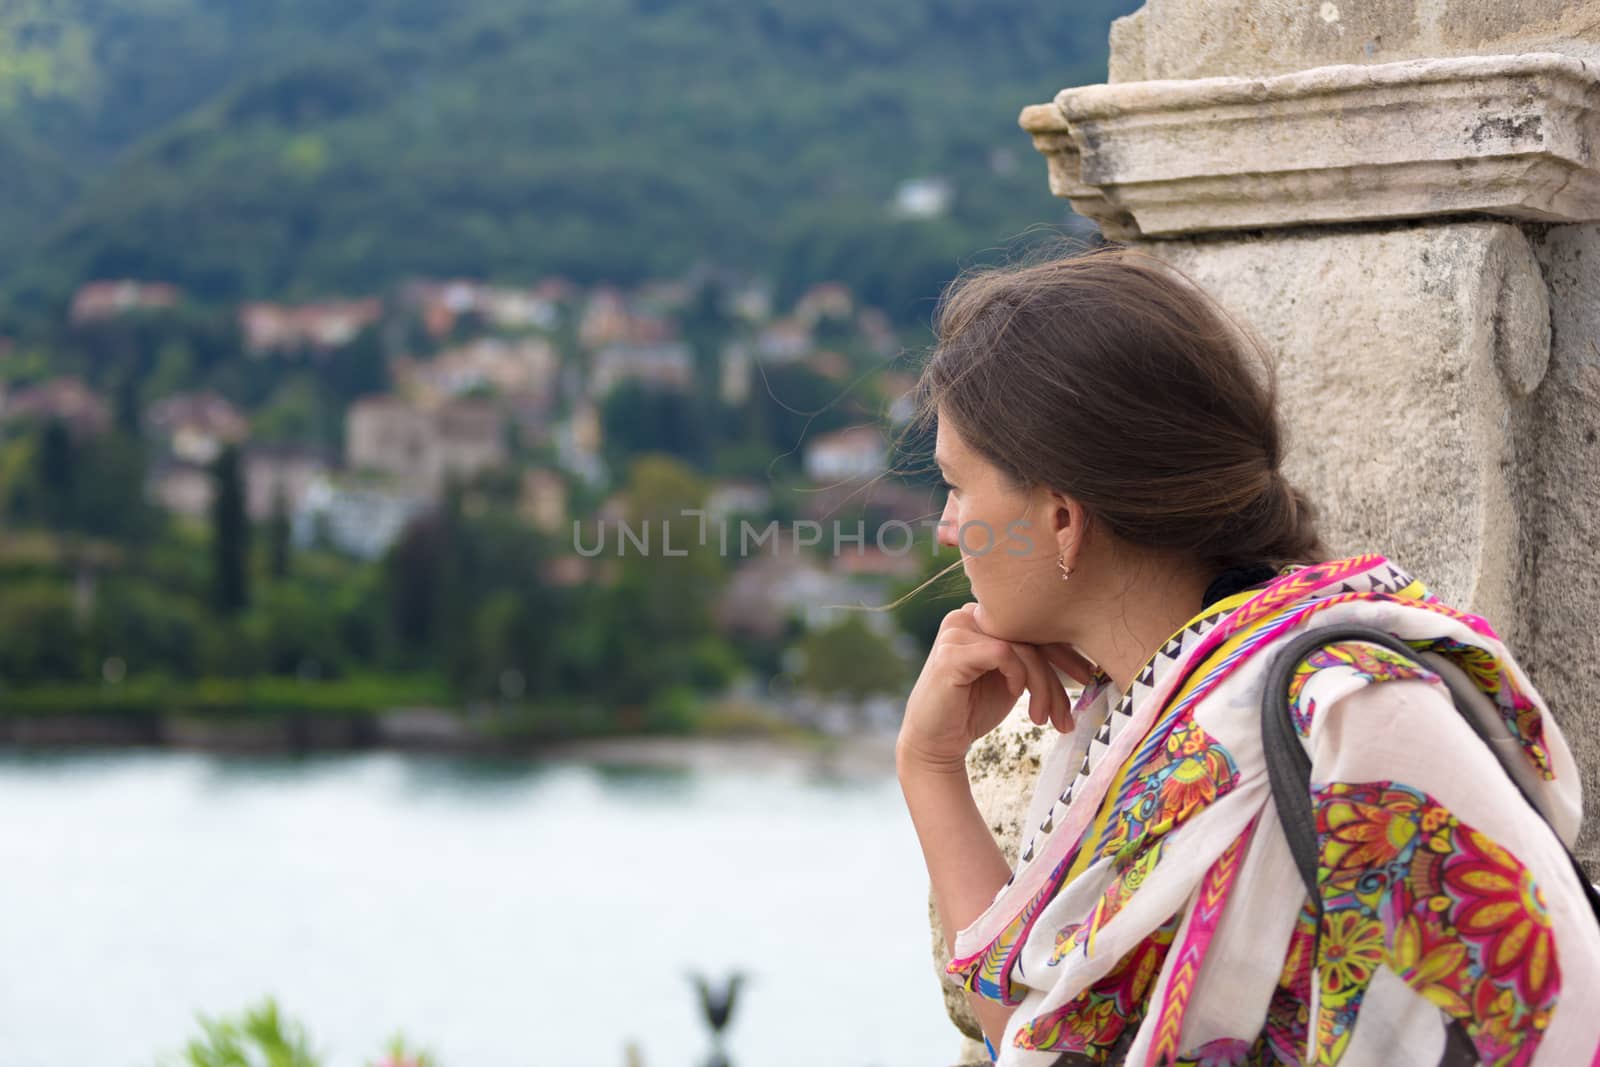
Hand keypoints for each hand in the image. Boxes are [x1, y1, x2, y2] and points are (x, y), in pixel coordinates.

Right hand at [898, 603, 1094, 773]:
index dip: (1065, 650)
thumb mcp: (1012, 679)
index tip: (1088, 676)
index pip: (1033, 626)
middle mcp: (968, 616)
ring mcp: (956, 631)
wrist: (934, 742)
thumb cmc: (973, 710)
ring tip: (1043, 719)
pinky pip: (1002, 653)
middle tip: (1069, 713)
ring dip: (1042, 687)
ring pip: (1021, 648)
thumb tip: (1084, 655)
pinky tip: (1015, 696)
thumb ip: (1033, 659)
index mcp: (982, 618)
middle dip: (1056, 677)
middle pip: (1030, 635)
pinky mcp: (950, 652)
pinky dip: (1016, 676)